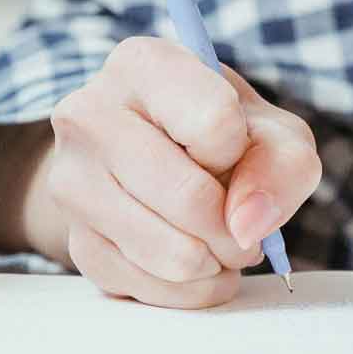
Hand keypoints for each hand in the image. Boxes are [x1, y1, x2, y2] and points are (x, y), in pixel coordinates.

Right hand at [27, 36, 321, 306]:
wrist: (157, 163)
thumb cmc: (223, 138)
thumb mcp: (272, 132)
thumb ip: (282, 165)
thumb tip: (246, 224)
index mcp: (141, 64)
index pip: (215, 123)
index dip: (240, 152)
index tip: (232, 151)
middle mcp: (89, 114)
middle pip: (190, 197)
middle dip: (236, 228)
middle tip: (245, 230)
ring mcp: (71, 181)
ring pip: (169, 252)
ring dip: (216, 262)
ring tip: (221, 244)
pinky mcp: (73, 240)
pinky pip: (148, 288)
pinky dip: (189, 289)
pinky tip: (196, 264)